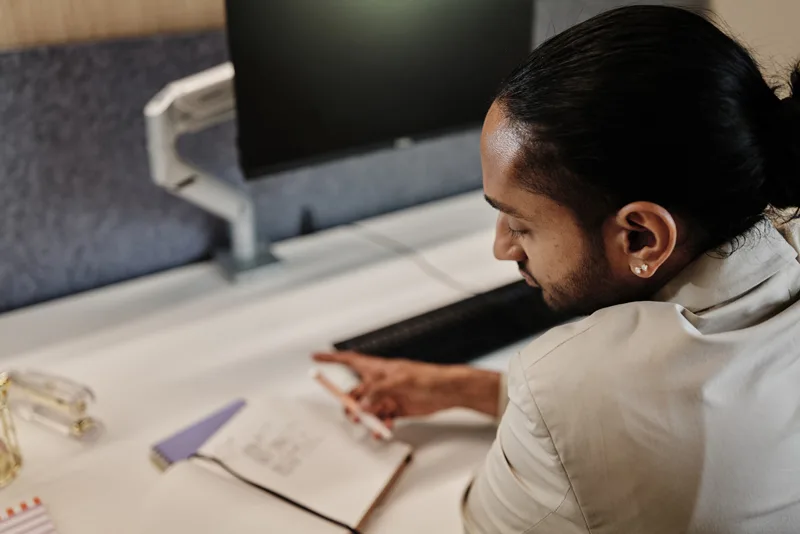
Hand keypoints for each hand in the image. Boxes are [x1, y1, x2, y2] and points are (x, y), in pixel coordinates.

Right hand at [312, 351, 500, 424]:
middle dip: (351, 405)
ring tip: (375, 424)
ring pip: (367, 410)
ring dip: (369, 419)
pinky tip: (386, 429)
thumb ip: (376, 393)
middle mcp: (379, 382)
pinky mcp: (396, 409)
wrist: (447, 391)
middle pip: (355, 393)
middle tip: (353, 415)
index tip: (315, 358)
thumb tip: (360, 406)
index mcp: (377, 368)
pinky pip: (381, 419)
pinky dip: (381, 426)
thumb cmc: (426, 377)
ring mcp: (386, 396)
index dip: (331, 358)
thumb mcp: (397, 381)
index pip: (348, 360)